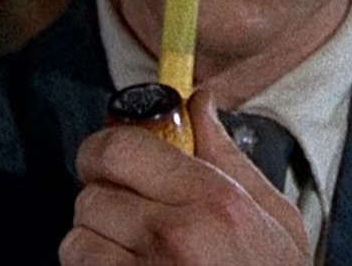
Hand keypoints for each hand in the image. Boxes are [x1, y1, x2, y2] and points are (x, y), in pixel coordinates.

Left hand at [61, 88, 308, 264]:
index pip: (120, 148)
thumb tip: (199, 102)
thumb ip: (228, 157)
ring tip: (134, 257)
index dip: (104, 150)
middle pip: (91, 194)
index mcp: (215, 202)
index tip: (109, 159)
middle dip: (103, 201)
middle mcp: (176, 238)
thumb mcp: (274, 219)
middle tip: (126, 214)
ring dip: (95, 246)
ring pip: (77, 240)